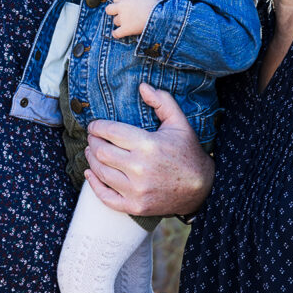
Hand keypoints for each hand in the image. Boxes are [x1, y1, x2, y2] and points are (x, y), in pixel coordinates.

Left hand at [85, 83, 213, 216]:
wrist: (202, 188)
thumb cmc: (188, 153)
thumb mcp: (179, 122)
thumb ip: (162, 101)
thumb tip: (142, 86)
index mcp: (148, 145)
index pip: (111, 132)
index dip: (97, 126)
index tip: (94, 125)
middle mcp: (139, 168)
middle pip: (101, 151)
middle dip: (92, 141)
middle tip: (92, 136)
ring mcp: (136, 190)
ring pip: (100, 172)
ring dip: (91, 159)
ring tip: (91, 151)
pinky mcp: (135, 206)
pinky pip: (106, 197)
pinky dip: (94, 184)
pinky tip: (90, 173)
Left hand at [105, 0, 158, 38]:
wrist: (158, 16)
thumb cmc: (153, 2)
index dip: (119, 2)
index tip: (124, 5)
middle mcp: (121, 8)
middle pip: (109, 10)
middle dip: (113, 11)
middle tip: (119, 13)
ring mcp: (123, 19)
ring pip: (115, 21)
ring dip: (119, 22)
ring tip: (127, 22)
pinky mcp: (126, 29)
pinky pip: (116, 33)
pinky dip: (116, 34)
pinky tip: (116, 33)